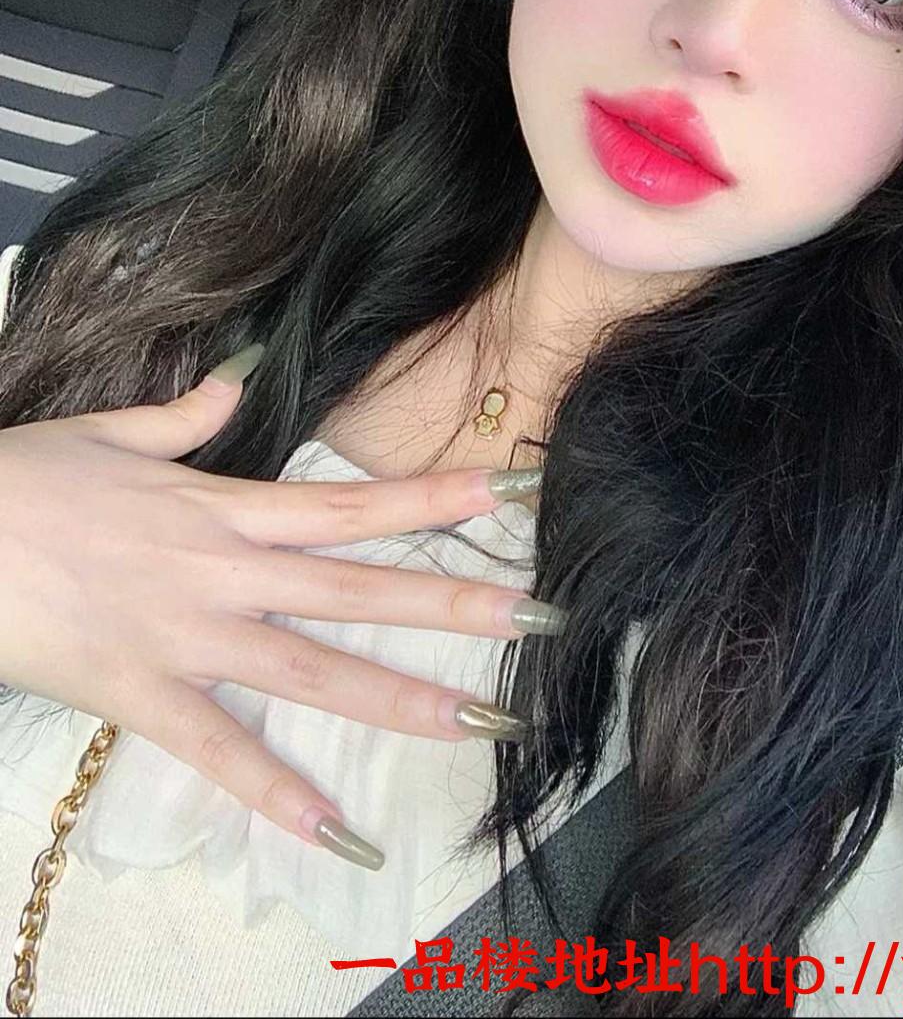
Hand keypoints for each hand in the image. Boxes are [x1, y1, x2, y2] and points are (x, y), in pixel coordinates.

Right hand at [0, 357, 552, 862]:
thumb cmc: (23, 479)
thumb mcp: (111, 432)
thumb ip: (188, 417)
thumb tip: (240, 382)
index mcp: (222, 507)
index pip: (348, 502)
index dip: (431, 500)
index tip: (508, 497)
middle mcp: (225, 572)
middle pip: (357, 587)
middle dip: (454, 603)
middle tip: (542, 617)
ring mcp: (188, 638)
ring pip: (312, 671)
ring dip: (400, 698)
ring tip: (481, 721)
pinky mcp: (140, 695)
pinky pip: (217, 752)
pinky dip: (275, 792)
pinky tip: (336, 829)